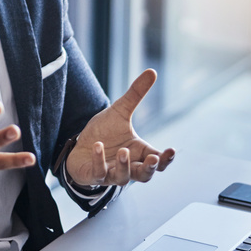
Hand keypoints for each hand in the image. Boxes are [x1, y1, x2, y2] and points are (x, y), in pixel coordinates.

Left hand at [66, 69, 174, 186]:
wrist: (80, 145)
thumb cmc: (105, 132)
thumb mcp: (120, 111)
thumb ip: (136, 94)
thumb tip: (152, 71)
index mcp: (139, 152)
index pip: (158, 161)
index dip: (166, 159)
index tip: (170, 150)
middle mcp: (128, 166)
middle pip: (145, 175)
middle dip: (150, 168)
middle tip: (153, 159)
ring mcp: (111, 173)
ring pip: (123, 178)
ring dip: (125, 166)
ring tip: (123, 151)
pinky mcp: (94, 175)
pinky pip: (99, 172)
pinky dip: (99, 161)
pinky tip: (98, 146)